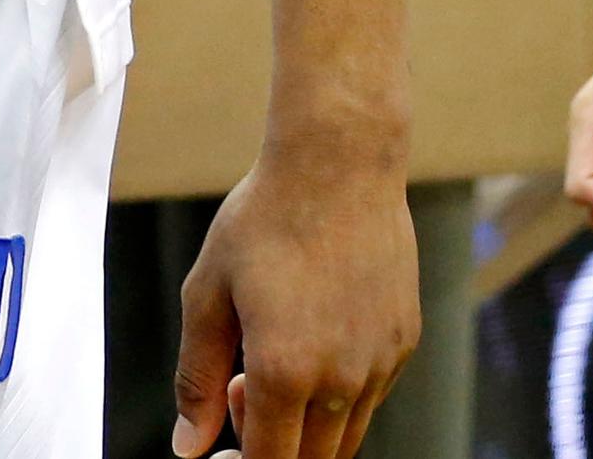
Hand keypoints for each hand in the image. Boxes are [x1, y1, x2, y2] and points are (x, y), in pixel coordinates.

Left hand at [171, 139, 418, 456]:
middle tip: (240, 388)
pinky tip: (314, 336)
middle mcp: (342, 378)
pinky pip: (370, 397)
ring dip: (306, 424)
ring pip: (345, 436)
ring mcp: (381, 362)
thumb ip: (197, 378)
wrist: (340, 162)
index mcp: (286, 371)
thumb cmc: (265, 219)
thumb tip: (188, 447)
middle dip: (270, 447)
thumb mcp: (208, 293)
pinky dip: (339, 394)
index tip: (220, 455)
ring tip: (275, 357)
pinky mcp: (403, 341)